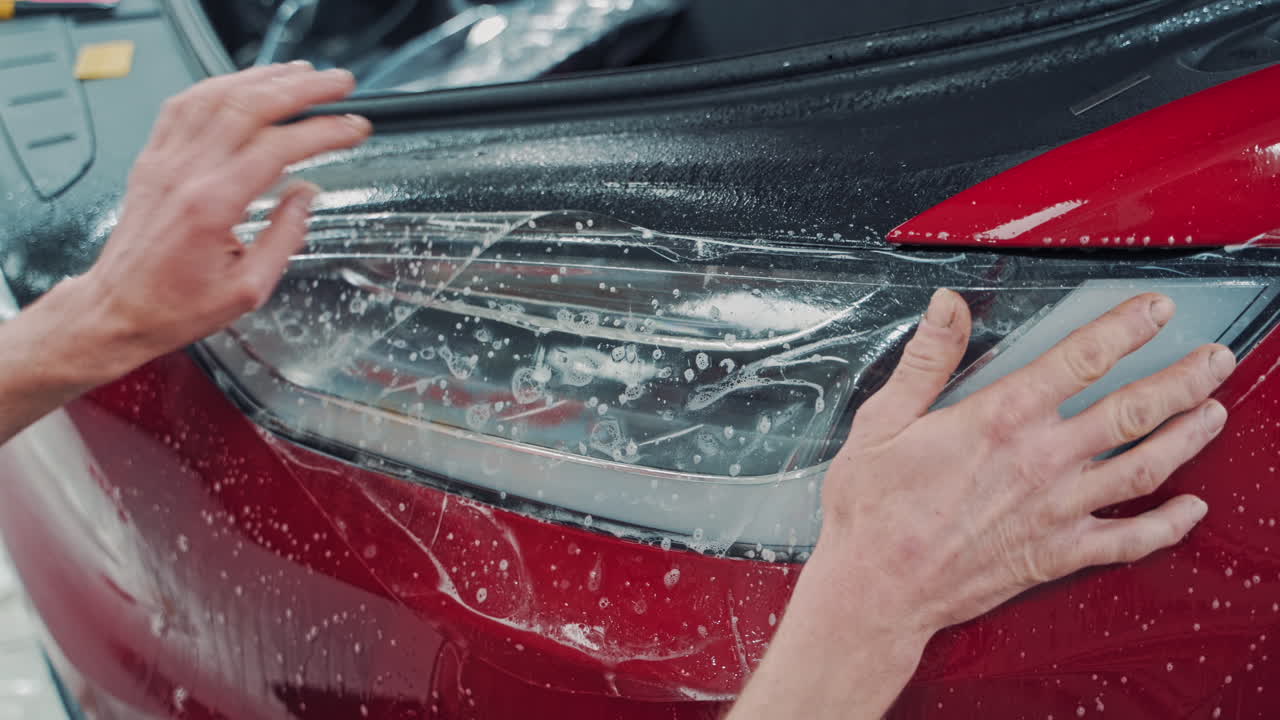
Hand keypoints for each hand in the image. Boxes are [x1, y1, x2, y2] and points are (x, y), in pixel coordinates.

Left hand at [66, 62, 370, 382]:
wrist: (118, 309)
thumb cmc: (176, 306)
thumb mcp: (248, 288)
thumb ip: (284, 238)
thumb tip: (306, 195)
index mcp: (213, 206)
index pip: (278, 148)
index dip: (323, 132)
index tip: (353, 127)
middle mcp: (186, 173)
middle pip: (250, 107)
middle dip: (302, 89)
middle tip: (338, 84)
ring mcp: (164, 161)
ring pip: (217, 96)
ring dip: (264, 78)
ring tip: (301, 74)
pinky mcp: (152, 159)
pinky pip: (184, 105)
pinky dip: (219, 86)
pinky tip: (243, 83)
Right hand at [818, 289, 1230, 634]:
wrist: (877, 590)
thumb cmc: (873, 510)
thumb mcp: (882, 420)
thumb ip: (926, 359)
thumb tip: (947, 306)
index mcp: (999, 419)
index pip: (1081, 359)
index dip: (1126, 328)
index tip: (1154, 310)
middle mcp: (1041, 461)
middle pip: (1132, 410)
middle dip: (1183, 379)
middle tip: (1214, 358)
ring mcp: (1056, 510)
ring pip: (1144, 467)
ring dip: (1187, 436)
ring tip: (1215, 412)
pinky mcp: (1057, 553)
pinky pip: (1129, 540)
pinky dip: (1168, 525)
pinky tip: (1191, 509)